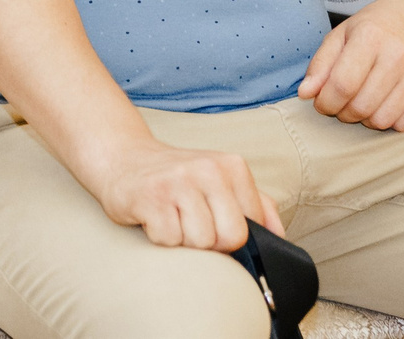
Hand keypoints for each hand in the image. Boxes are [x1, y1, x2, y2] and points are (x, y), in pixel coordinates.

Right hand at [84, 132, 281, 250]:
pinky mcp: (151, 197)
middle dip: (210, 242)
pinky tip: (155, 218)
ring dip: (183, 240)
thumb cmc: (177, 177)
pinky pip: (169, 240)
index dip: (232, 235)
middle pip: (229, 238)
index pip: (251, 226)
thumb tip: (280, 236)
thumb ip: (258, 204)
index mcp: (232, 166)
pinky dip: (160, 238)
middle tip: (191, 223)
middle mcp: (208, 169)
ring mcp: (178, 181)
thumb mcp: (221, 180)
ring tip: (173, 218)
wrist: (124, 159)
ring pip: (200, 243)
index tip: (213, 222)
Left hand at [299, 0, 403, 130]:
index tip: (322, 102)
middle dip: (343, 112)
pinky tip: (386, 102)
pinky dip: (390, 121)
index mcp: (371, 37)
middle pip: (360, 107)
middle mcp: (398, 55)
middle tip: (343, 102)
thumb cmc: (379, 25)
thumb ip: (320, 64)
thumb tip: (305, 94)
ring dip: (366, 119)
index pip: (341, 85)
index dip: (325, 102)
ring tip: (365, 100)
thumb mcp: (343, 34)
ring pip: (381, 121)